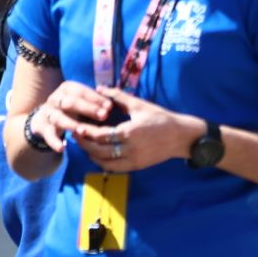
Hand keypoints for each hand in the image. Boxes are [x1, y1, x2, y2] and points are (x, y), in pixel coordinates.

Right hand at [27, 80, 113, 152]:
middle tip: (103, 116)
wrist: (47, 117)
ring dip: (71, 124)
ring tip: (84, 131)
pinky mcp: (43, 128)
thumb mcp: (84, 102)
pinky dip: (54, 142)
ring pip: (59, 118)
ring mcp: (48, 113)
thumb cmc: (75, 108)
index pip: (81, 91)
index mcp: (67, 89)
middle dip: (87, 109)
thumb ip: (96, 102)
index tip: (110, 107)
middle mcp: (56, 99)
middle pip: (70, 103)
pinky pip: (48, 135)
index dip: (95, 98)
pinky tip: (62, 148)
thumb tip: (112, 104)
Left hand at [74, 86, 202, 171]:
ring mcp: (133, 160)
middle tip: (76, 136)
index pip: (101, 135)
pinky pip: (114, 168)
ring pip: (105, 162)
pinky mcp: (137, 166)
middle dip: (85, 144)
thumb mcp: (140, 105)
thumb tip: (100, 88)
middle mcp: (130, 149)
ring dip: (92, 155)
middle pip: (99, 151)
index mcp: (130, 132)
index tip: (78, 127)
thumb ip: (118, 97)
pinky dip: (103, 163)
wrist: (181, 137)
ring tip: (85, 145)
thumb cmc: (161, 118)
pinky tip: (98, 155)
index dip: (87, 132)